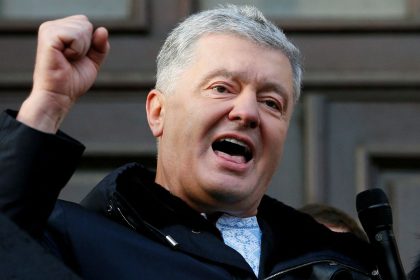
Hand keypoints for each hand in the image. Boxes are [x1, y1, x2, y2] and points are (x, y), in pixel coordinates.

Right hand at [17, 15, 109, 132]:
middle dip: (86, 45)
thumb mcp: (92, 61)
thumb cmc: (72, 81)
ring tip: (67, 60)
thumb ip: (100, 45)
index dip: (89, 44)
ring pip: (83, 28)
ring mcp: (48, 30)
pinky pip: (76, 35)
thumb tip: (102, 30)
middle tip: (71, 60)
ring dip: (81, 49)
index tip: (75, 58)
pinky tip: (64, 58)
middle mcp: (51, 27)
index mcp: (59, 30)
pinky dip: (77, 50)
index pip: (86, 24)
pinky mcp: (48, 37)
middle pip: (85, 24)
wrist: (59, 96)